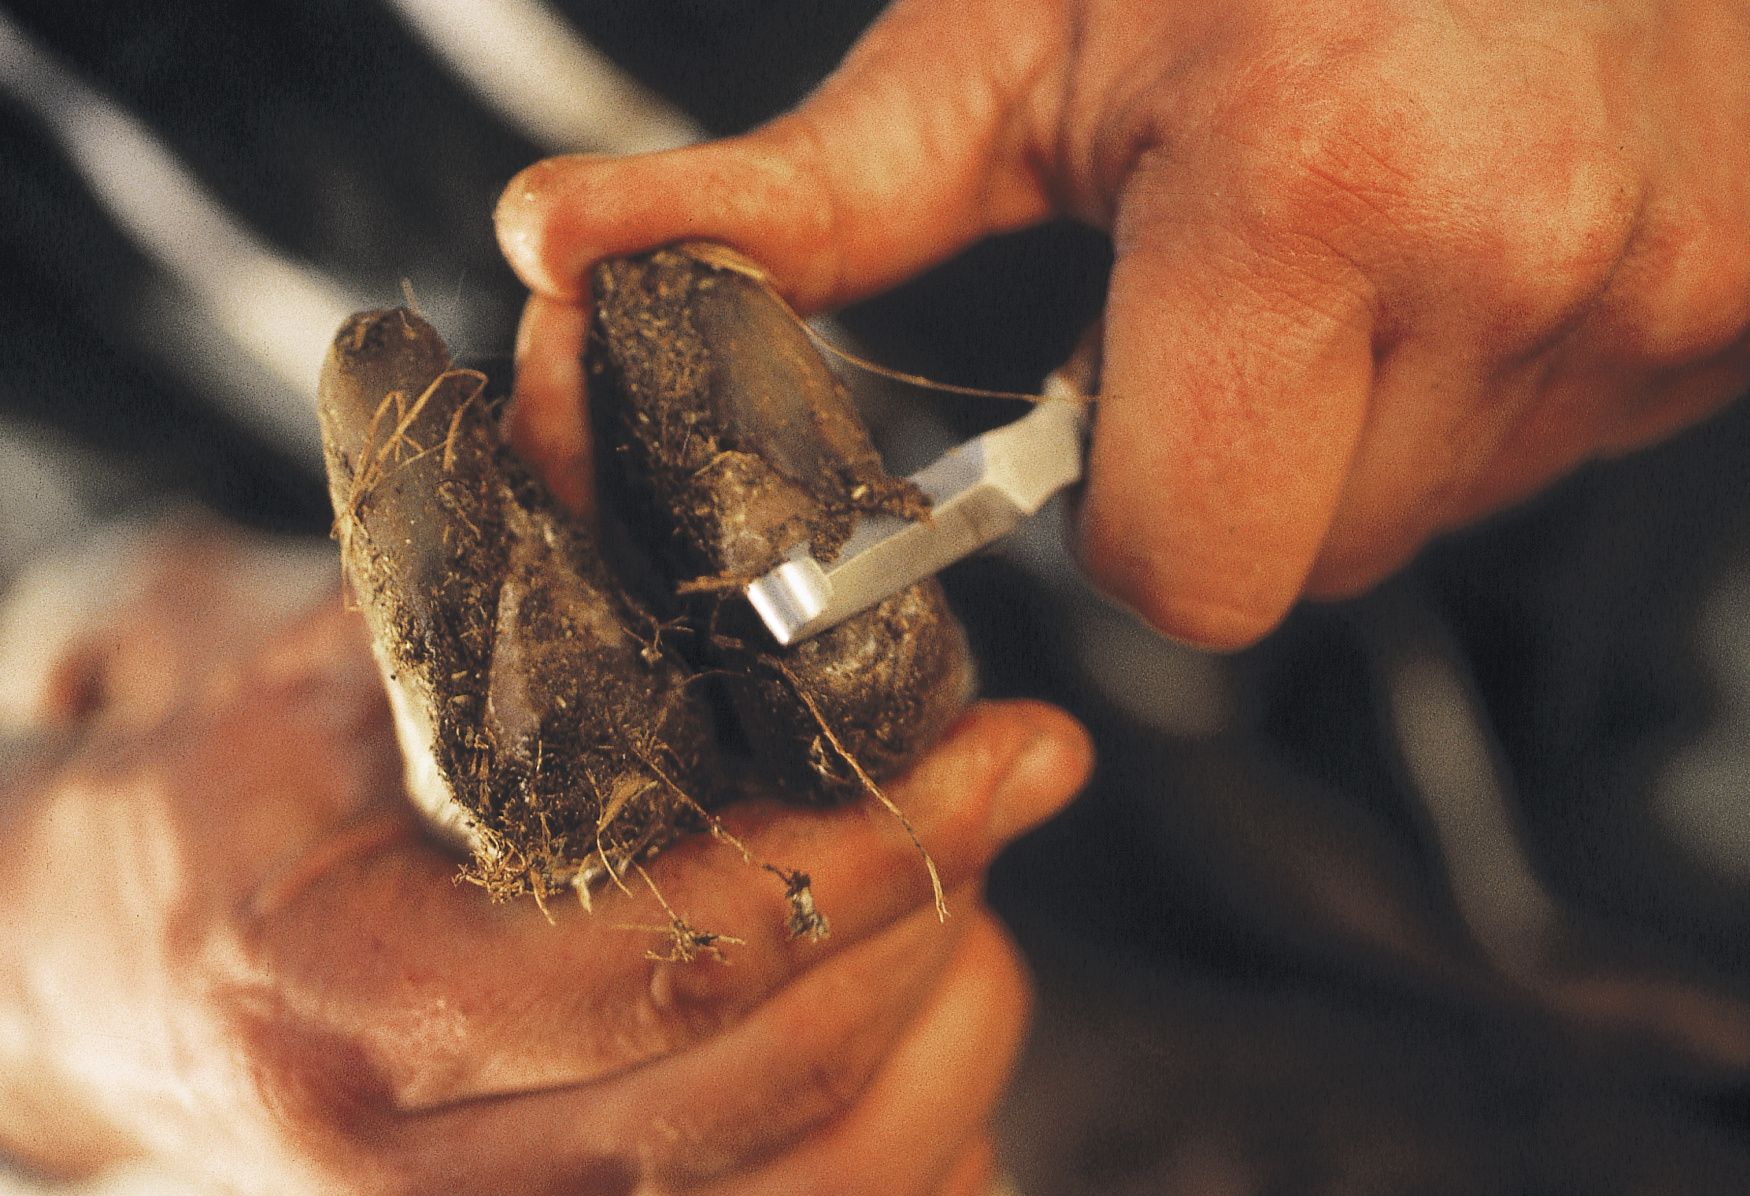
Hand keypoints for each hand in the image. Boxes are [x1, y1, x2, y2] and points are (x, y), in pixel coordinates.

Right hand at [0, 523, 1090, 1193]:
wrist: (134, 981)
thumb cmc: (237, 806)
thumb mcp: (326, 669)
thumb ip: (474, 542)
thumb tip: (579, 351)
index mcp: (357, 1003)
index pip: (663, 963)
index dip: (861, 857)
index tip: (1015, 752)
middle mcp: (428, 1172)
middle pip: (777, 1091)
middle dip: (937, 926)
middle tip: (1009, 791)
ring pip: (826, 1184)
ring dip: (945, 1034)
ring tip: (963, 890)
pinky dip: (913, 1135)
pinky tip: (921, 1018)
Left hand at [495, 0, 1749, 647]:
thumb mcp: (1016, 27)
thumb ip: (811, 191)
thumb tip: (567, 255)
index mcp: (1312, 194)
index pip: (1190, 578)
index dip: (1130, 519)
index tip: (1122, 393)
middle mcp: (1521, 262)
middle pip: (1303, 569)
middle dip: (1242, 470)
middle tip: (1244, 287)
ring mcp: (1665, 296)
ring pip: (1425, 516)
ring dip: (1358, 417)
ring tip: (1356, 234)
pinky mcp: (1742, 306)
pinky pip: (1552, 444)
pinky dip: (1479, 381)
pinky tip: (1465, 235)